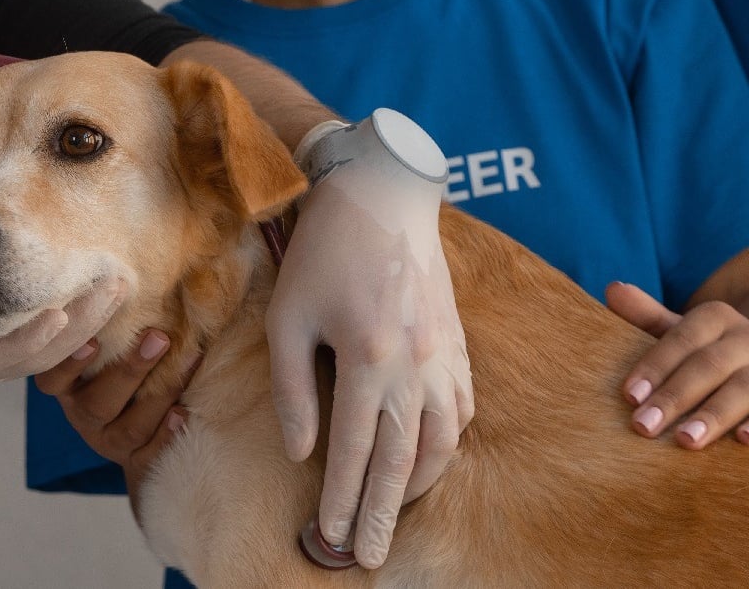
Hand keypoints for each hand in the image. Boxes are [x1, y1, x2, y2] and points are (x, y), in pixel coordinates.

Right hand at [0, 278, 125, 438]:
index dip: (31, 338)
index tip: (68, 307)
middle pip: (29, 360)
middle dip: (76, 328)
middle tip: (116, 286)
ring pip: (33, 357)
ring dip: (77, 327)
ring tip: (113, 290)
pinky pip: (23, 351)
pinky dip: (56, 330)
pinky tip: (82, 301)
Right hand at [34, 330, 197, 499]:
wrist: (139, 431)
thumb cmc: (120, 366)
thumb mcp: (107, 344)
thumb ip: (111, 320)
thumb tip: (129, 270)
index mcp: (66, 388)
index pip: (53, 380)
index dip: (67, 364)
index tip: (89, 341)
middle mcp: (83, 416)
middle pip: (97, 403)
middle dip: (129, 370)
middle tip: (158, 337)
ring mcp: (110, 442)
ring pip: (128, 428)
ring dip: (158, 394)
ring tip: (186, 361)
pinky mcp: (136, 461)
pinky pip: (150, 454)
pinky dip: (167, 434)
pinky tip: (183, 413)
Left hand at [266, 118, 471, 568]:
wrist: (382, 196)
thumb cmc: (323, 253)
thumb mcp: (288, 317)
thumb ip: (293, 390)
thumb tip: (300, 453)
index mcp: (368, 359)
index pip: (355, 452)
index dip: (343, 501)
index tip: (331, 538)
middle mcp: (415, 366)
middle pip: (403, 461)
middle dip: (383, 514)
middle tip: (369, 556)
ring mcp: (444, 356)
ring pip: (441, 442)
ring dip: (419, 487)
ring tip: (395, 514)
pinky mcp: (458, 343)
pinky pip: (462, 409)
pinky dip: (447, 444)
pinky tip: (430, 459)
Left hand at [606, 281, 748, 447]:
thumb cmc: (706, 352)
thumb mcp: (681, 333)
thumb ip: (648, 317)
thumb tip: (614, 289)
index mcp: (716, 318)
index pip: (681, 340)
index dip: (655, 367)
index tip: (630, 397)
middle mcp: (747, 337)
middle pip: (709, 366)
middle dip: (675, 397)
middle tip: (643, 427)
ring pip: (745, 389)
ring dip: (715, 415)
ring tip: (686, 441)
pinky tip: (742, 441)